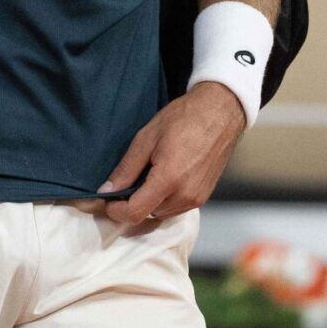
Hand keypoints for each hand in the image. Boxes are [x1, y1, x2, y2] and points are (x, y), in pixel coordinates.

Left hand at [98, 82, 246, 224]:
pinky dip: (165, 199)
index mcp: (169, 179)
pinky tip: (165, 177)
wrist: (220, 113)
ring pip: (162, 213)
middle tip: (127, 181)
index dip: (116, 211)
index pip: (135, 212)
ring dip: (150, 202)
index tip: (107, 201)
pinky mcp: (204, 197)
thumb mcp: (147, 137)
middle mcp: (185, 195)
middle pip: (147, 214)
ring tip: (149, 174)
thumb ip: (126, 168)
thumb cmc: (183, 118)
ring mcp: (197, 199)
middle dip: (132, 203)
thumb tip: (106, 191)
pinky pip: (176, 208)